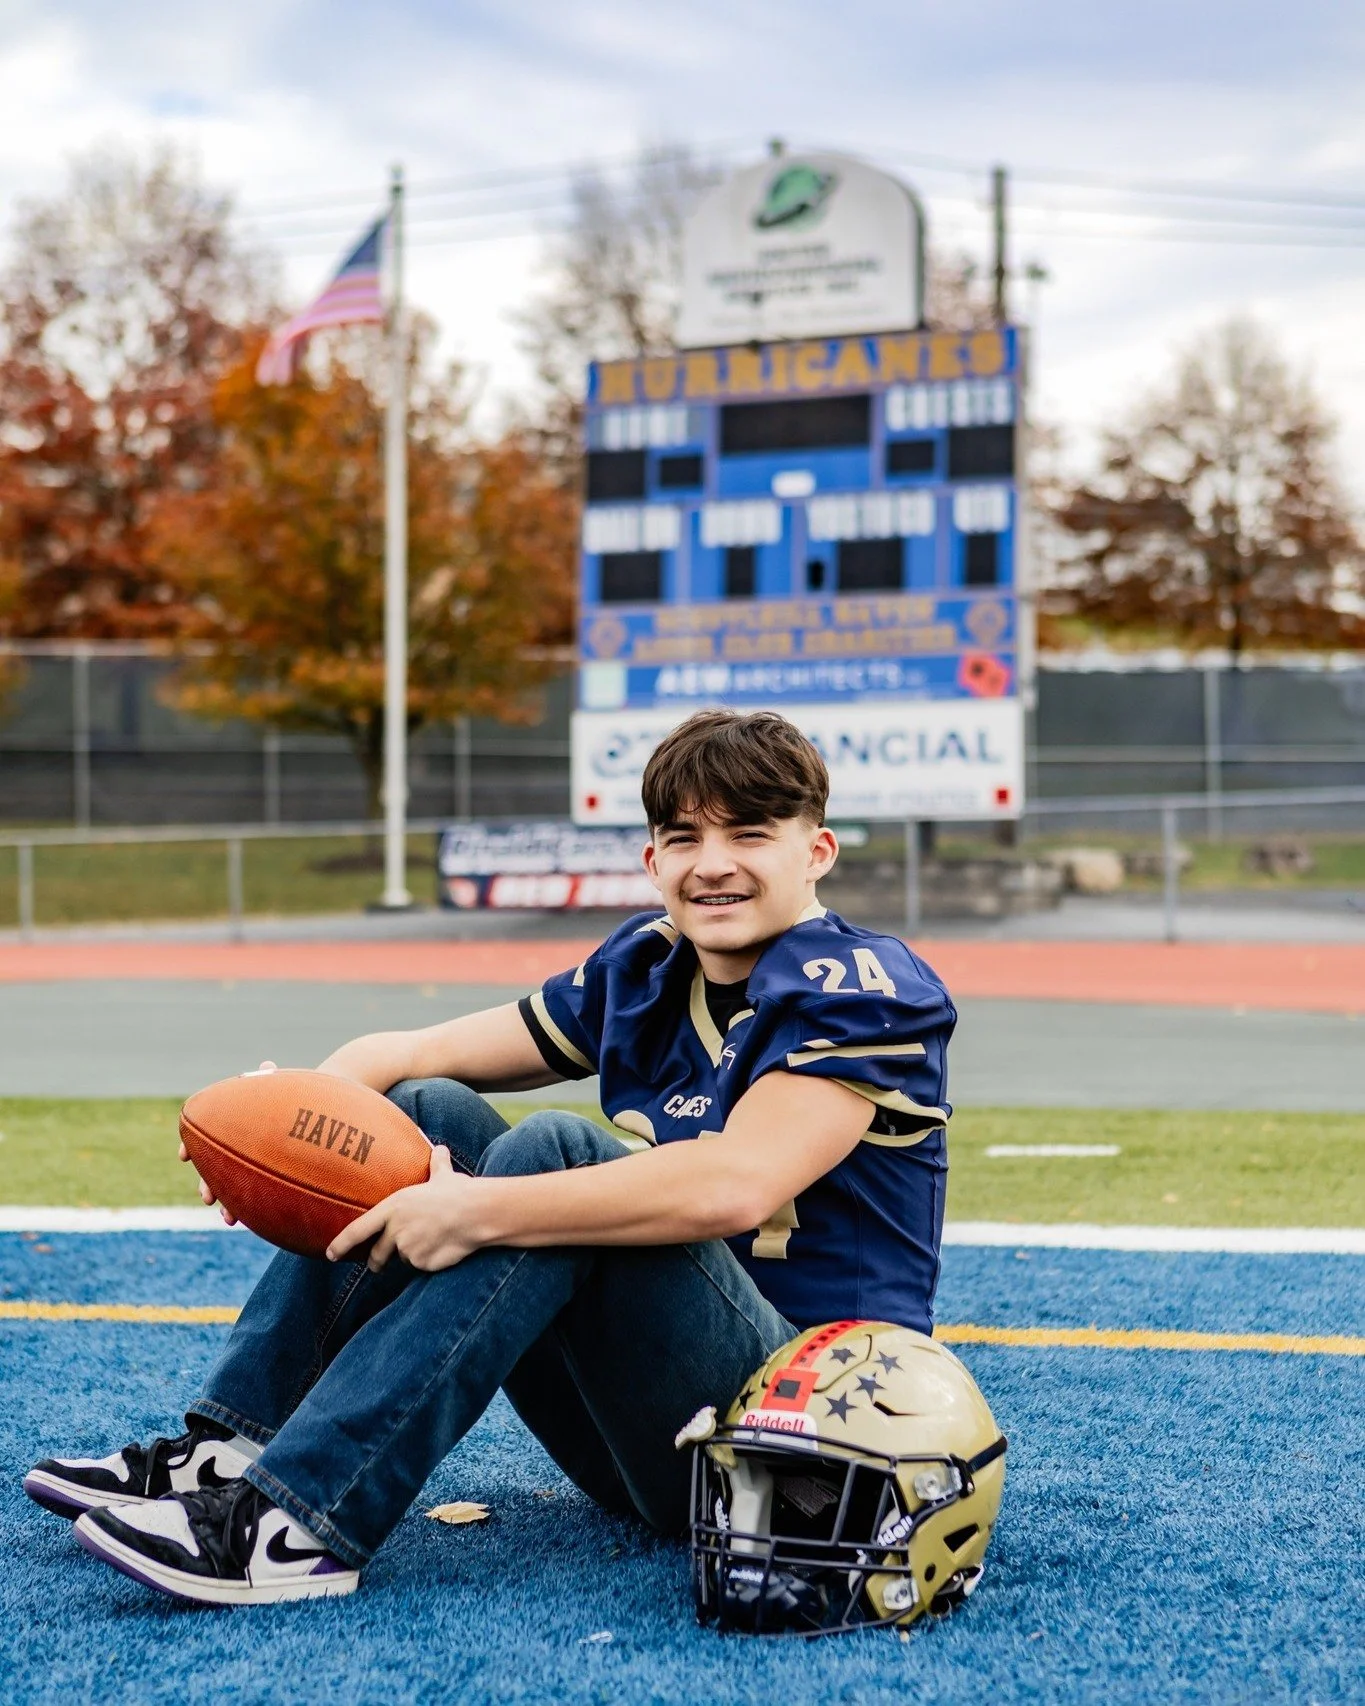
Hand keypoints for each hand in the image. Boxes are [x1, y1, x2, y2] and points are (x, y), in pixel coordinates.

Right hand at [177, 1059, 276, 1225]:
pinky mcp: (259, 1179)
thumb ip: (271, 1081)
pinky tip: (241, 1221)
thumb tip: (266, 1066)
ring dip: (224, 1203)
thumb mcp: (280, 1090)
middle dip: (208, 1184)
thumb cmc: (289, 1101)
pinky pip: (245, 1199)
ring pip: (226, 1188)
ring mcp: (244, 1166)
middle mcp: (233, 1148)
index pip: (205, 1137)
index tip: (185, 1156)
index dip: (192, 1146)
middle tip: (207, 1198)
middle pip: (212, 1169)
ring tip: (228, 1218)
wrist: (308, 1117)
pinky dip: (241, 1210)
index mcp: (231, 1128)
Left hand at [326, 1145, 480, 1272]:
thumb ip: (436, 1165)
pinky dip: (428, 1261)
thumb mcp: (443, 1176)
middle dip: (376, 1261)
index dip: (341, 1244)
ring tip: (432, 1240)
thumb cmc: (458, 1191)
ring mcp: (408, 1249)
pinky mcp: (422, 1264)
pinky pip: (422, 1266)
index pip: (358, 1230)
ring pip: (404, 1259)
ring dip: (412, 1254)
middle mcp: (395, 1230)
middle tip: (378, 1265)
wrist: (476, 1213)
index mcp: (393, 1207)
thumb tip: (440, 1148)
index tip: (330, 1255)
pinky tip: (443, 1248)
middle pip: (378, 1254)